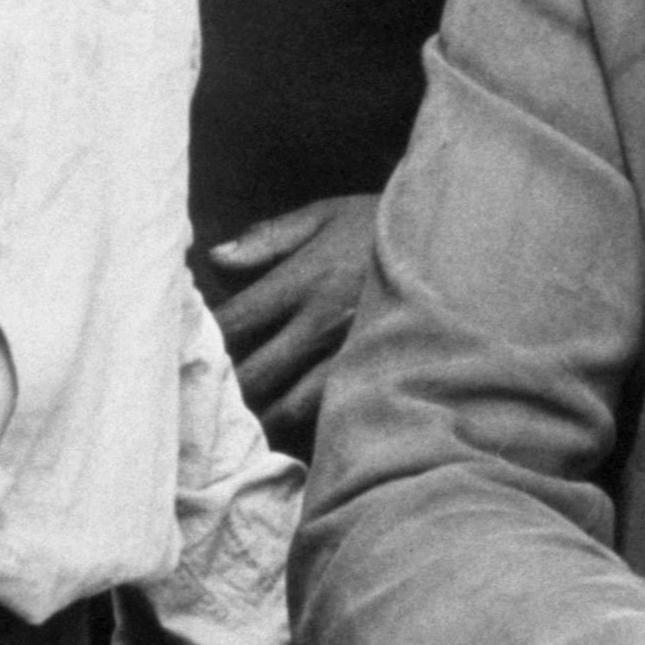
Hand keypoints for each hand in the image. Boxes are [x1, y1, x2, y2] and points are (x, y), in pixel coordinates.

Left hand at [203, 194, 375, 430]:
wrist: (461, 239)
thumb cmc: (384, 224)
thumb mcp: (327, 213)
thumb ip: (269, 237)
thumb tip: (215, 258)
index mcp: (305, 280)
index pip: (234, 321)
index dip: (202, 339)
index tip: (183, 347)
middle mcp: (322, 323)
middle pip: (252, 373)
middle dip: (221, 388)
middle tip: (196, 399)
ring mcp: (351, 355)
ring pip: (288, 406)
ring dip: (259, 415)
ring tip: (234, 423)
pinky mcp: (376, 375)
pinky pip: (329, 415)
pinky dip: (301, 425)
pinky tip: (283, 430)